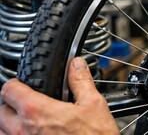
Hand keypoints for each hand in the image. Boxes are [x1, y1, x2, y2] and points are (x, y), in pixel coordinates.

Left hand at [0, 57, 118, 134]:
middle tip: (27, 103)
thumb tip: (76, 65)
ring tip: (27, 122)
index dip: (16, 84)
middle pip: (1, 111)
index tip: (23, 84)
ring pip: (1, 131)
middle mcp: (23, 131)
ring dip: (9, 125)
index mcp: (37, 112)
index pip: (9, 90)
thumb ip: (80, 81)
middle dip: (11, 105)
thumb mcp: (93, 104)